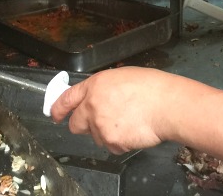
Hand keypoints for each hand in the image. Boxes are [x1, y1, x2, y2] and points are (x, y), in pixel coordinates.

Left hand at [49, 67, 182, 153]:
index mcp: (94, 85)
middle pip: (76, 124)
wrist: (166, 105)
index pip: (67, 98)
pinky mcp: (112, 142)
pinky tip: (133, 130)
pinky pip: (111, 146)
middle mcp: (92, 106)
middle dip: (84, 125)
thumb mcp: (121, 76)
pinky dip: (120, 142)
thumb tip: (97, 98)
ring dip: (106, 133)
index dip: (58, 108)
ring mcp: (100, 126)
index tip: (55, 114)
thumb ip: (102, 88)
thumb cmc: (151, 87)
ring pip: (96, 137)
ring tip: (127, 121)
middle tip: (101, 122)